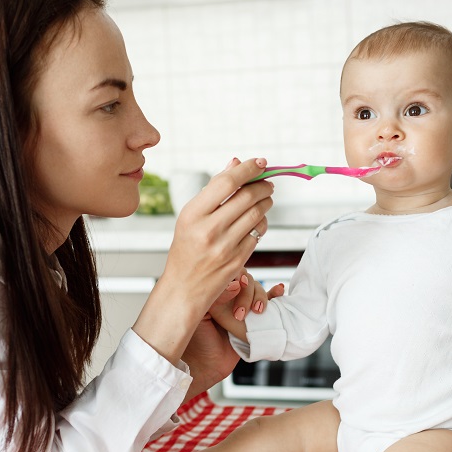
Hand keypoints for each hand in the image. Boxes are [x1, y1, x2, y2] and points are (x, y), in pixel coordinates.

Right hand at [133, 158, 273, 362]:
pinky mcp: (238, 260)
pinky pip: (258, 234)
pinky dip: (262, 224)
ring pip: (257, 215)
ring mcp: (225, 247)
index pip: (227, 183)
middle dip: (263, 186)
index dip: (248, 169)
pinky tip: (257, 222)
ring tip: (265, 199)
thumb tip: (235, 163)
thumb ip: (213, 190)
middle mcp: (208, 230)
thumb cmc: (186, 248)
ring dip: (266, 203)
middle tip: (268, 183)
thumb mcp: (190, 217)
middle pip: (247, 197)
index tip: (260, 162)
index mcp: (192, 214)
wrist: (184, 288)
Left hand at [180, 273, 285, 401]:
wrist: (204, 366)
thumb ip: (216, 297)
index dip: (237, 276)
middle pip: (247, 281)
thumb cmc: (196, 341)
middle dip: (248, 294)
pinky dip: (275, 294)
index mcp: (214, 292)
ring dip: (261, 296)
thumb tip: (236, 285)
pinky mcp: (254, 319)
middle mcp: (229, 297)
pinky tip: (279, 290)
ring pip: (258, 290)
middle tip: (241, 314)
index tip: (239, 285)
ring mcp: (242, 307)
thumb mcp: (200, 314)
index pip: (230, 274)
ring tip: (257, 311)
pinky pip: (269, 303)